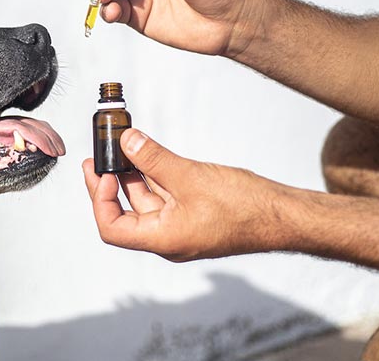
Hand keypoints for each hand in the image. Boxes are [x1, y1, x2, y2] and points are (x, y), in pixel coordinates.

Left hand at [83, 128, 287, 260]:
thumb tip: (126, 140)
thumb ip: (153, 159)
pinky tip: (147, 155)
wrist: (282, 216)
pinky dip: (152, 177)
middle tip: (96, 159)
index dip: (100, 200)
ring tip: (118, 149)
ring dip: (130, 176)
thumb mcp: (190, 176)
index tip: (102, 172)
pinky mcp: (192, 215)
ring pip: (145, 201)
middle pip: (125, 213)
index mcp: (163, 238)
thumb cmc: (245, 207)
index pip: (113, 228)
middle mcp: (167, 237)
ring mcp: (180, 227)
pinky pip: (164, 197)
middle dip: (108, 184)